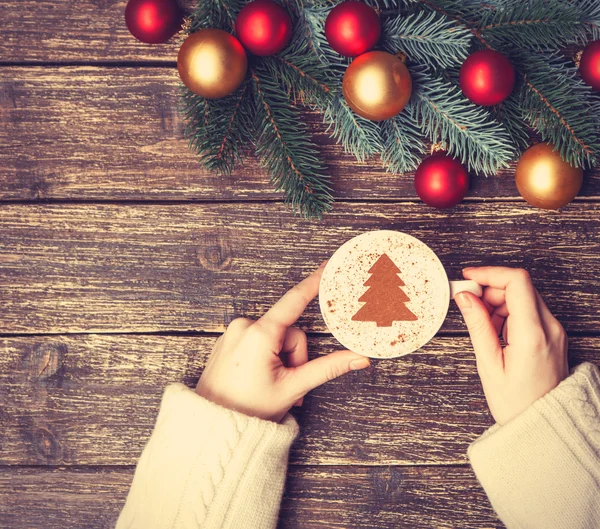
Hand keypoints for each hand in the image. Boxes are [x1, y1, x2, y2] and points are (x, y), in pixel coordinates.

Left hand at [196, 261, 369, 421]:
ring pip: (274, 338)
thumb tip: (359, 358)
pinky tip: (258, 378)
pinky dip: (266, 357)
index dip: (314, 283)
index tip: (327, 266)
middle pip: (289, 333)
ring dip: (280, 360)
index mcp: (260, 334)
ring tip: (271, 385)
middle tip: (287, 384)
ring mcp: (234, 332)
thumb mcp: (293, 387)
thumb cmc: (249, 409)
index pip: (294, 301)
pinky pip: (258, 341)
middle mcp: (244, 326)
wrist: (213, 427)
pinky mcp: (229, 340)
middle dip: (294, 357)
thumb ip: (328, 368)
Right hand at [454, 266, 568, 425]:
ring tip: (482, 326)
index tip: (468, 278)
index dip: (489, 273)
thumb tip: (465, 297)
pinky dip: (509, 312)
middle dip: (490, 289)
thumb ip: (477, 325)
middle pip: (520, 286)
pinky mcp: (553, 336)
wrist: (543, 426)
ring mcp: (555, 331)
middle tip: (468, 304)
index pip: (516, 281)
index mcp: (533, 334)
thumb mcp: (488, 364)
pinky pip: (529, 311)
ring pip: (524, 297)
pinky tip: (496, 332)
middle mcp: (550, 327)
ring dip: (498, 302)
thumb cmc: (516, 403)